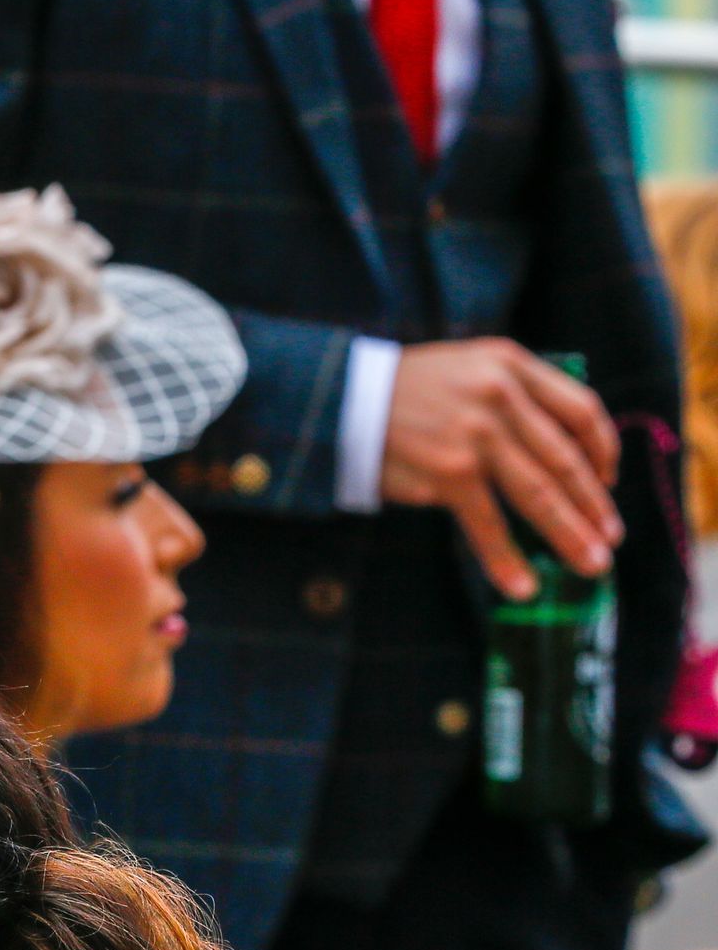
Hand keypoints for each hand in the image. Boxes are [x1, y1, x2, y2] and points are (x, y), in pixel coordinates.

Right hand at [380, 338, 622, 599]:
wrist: (338, 398)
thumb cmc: (401, 391)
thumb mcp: (464, 367)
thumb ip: (509, 393)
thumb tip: (551, 453)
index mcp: (509, 364)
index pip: (579, 408)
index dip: (602, 449)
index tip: (607, 480)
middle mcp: (500, 396)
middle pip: (565, 459)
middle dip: (593, 506)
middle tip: (610, 539)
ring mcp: (475, 435)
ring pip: (539, 493)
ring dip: (569, 534)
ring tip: (591, 565)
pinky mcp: (448, 472)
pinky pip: (488, 523)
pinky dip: (506, 558)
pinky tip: (523, 585)